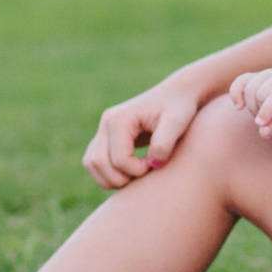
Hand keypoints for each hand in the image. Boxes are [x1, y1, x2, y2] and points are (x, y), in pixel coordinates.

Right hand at [82, 80, 201, 188]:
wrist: (178, 94)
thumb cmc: (180, 106)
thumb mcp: (177, 122)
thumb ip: (164, 143)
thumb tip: (152, 164)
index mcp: (120, 118)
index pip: (119, 159)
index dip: (138, 170)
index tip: (156, 164)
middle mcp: (106, 122)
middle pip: (98, 163)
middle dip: (122, 177)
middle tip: (145, 172)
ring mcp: (103, 129)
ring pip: (91, 164)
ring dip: (111, 178)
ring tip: (137, 174)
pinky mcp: (106, 137)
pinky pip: (95, 162)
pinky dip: (107, 173)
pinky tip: (131, 172)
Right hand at [228, 68, 271, 140]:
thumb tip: (263, 131)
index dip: (267, 110)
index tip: (260, 124)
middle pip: (259, 93)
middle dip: (261, 112)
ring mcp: (269, 74)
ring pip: (248, 90)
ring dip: (253, 108)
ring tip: (270, 115)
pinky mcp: (258, 77)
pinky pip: (240, 82)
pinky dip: (236, 93)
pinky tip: (239, 107)